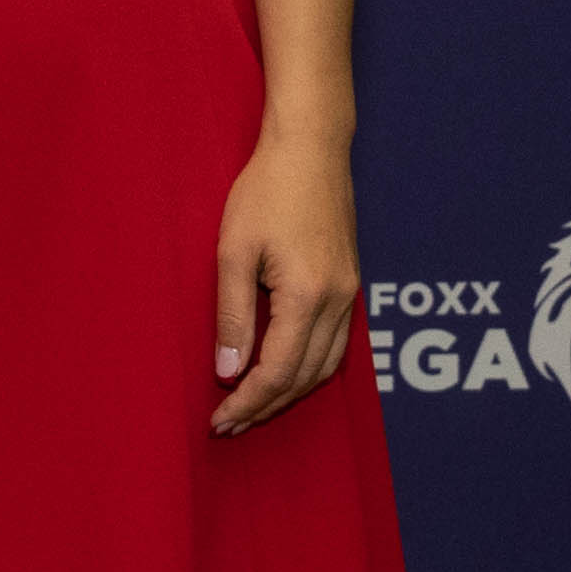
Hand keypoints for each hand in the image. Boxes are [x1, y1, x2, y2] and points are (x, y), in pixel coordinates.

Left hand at [209, 132, 361, 434]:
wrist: (311, 148)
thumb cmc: (267, 191)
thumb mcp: (234, 251)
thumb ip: (233, 315)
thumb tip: (228, 371)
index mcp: (308, 296)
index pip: (277, 372)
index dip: (247, 402)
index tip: (219, 420)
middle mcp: (338, 302)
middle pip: (305, 378)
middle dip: (266, 406)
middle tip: (230, 423)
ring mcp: (350, 294)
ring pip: (326, 366)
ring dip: (290, 392)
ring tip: (253, 405)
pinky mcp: (351, 283)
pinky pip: (337, 344)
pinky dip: (310, 368)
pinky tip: (286, 370)